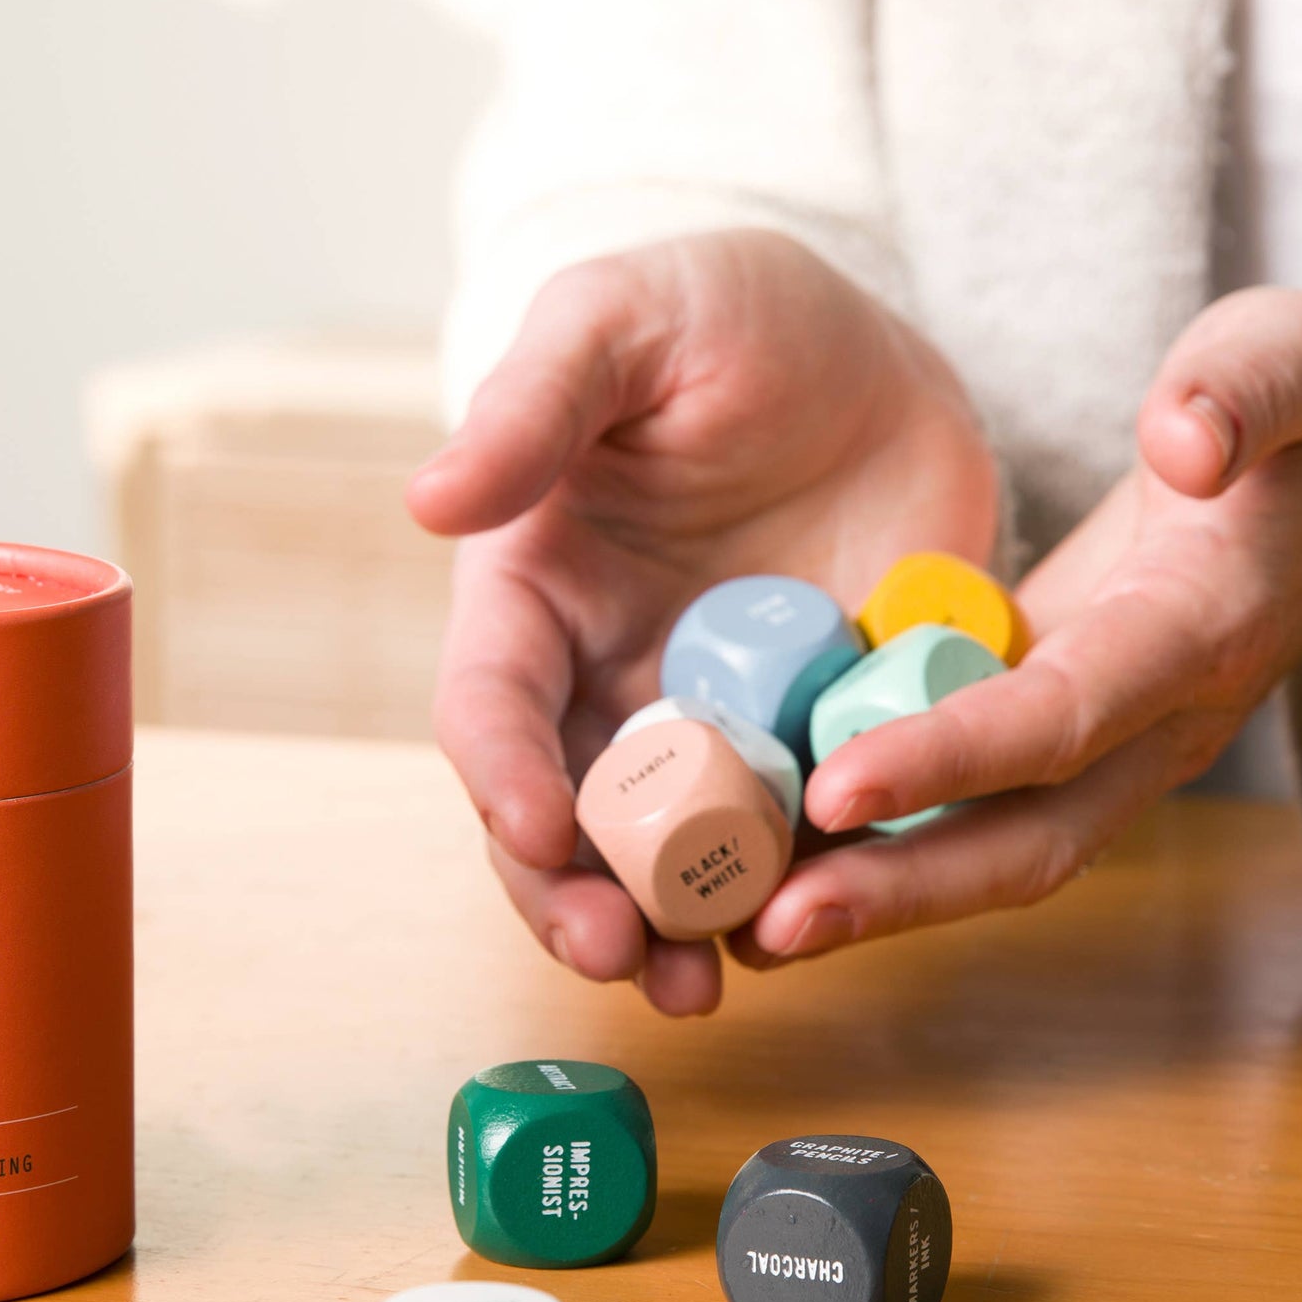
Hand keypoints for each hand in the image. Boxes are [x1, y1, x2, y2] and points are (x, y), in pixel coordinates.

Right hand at [408, 228, 999, 1014]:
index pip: (489, 707)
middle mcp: (607, 685)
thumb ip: (534, 402)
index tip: (536, 829)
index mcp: (534, 599)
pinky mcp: (814, 744)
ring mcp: (713, 728)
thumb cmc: (719, 315)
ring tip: (703, 986)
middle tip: (622, 955)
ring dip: (677, 930)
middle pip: (566, 823)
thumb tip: (428, 502)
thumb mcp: (623, 321)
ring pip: (672, 858)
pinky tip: (821, 923)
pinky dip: (800, 890)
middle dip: (577, 900)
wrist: (873, 352)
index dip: (500, 774)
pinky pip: (798, 836)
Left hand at [745, 286, 1301, 968]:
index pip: (1065, 713)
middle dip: (896, 892)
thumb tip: (1183, 441)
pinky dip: (879, 867)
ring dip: (874, 907)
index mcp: (1197, 633)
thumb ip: (1247, 389)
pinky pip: (970, 832)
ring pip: (993, 861)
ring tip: (742, 937)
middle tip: (765, 926)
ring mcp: (1106, 764)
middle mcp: (1153, 731)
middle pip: (1025, 843)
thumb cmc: (1296, 431)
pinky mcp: (1057, 764)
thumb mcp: (1294, 363)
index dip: (953, 757)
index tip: (834, 788)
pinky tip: (775, 879)